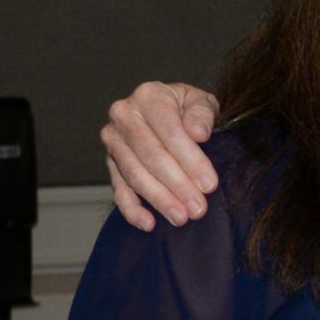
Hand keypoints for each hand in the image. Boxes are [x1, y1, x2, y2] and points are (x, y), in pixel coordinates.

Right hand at [103, 82, 220, 231]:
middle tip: (198, 209)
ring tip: (181, 218)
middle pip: (151, 156)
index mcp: (149, 96)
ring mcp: (113, 140)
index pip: (170, 132)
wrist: (170, 110)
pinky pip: (118, 189)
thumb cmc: (189, 109)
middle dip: (177, 185)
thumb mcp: (203, 102)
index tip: (210, 184)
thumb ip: (203, 113)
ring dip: (158, 199)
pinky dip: (131, 209)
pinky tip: (149, 223)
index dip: (190, 160)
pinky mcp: (110, 163)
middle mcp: (124, 115)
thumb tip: (198, 133)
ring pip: (134, 174)